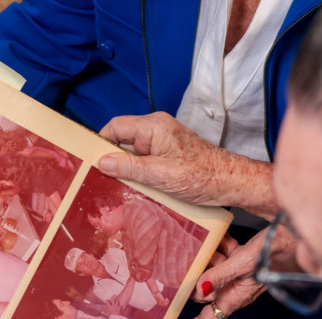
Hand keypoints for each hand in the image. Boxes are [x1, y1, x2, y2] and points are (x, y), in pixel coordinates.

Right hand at [98, 113, 277, 218]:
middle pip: (122, 140)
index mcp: (153, 126)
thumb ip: (130, 167)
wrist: (231, 182)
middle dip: (113, 159)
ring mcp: (164, 141)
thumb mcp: (161, 175)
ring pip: (133, 152)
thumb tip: (103, 162)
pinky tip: (136, 188)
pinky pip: (145, 160)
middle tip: (101, 179)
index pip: (115, 127)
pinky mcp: (169, 154)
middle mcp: (157, 129)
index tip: (90, 162)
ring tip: (118, 187)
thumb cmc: (202, 176)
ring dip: (127, 169)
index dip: (100, 143)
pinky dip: (139, 173)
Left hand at [168, 224, 299, 318]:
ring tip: (202, 241)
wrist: (300, 237)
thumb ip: (221, 275)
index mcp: (235, 297)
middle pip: (203, 290)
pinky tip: (220, 235)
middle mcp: (235, 289)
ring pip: (212, 270)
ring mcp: (239, 275)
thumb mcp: (246, 263)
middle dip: (192, 276)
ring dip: (207, 256)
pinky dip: (220, 245)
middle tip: (179, 259)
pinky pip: (225, 255)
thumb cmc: (277, 252)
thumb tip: (199, 288)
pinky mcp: (245, 260)